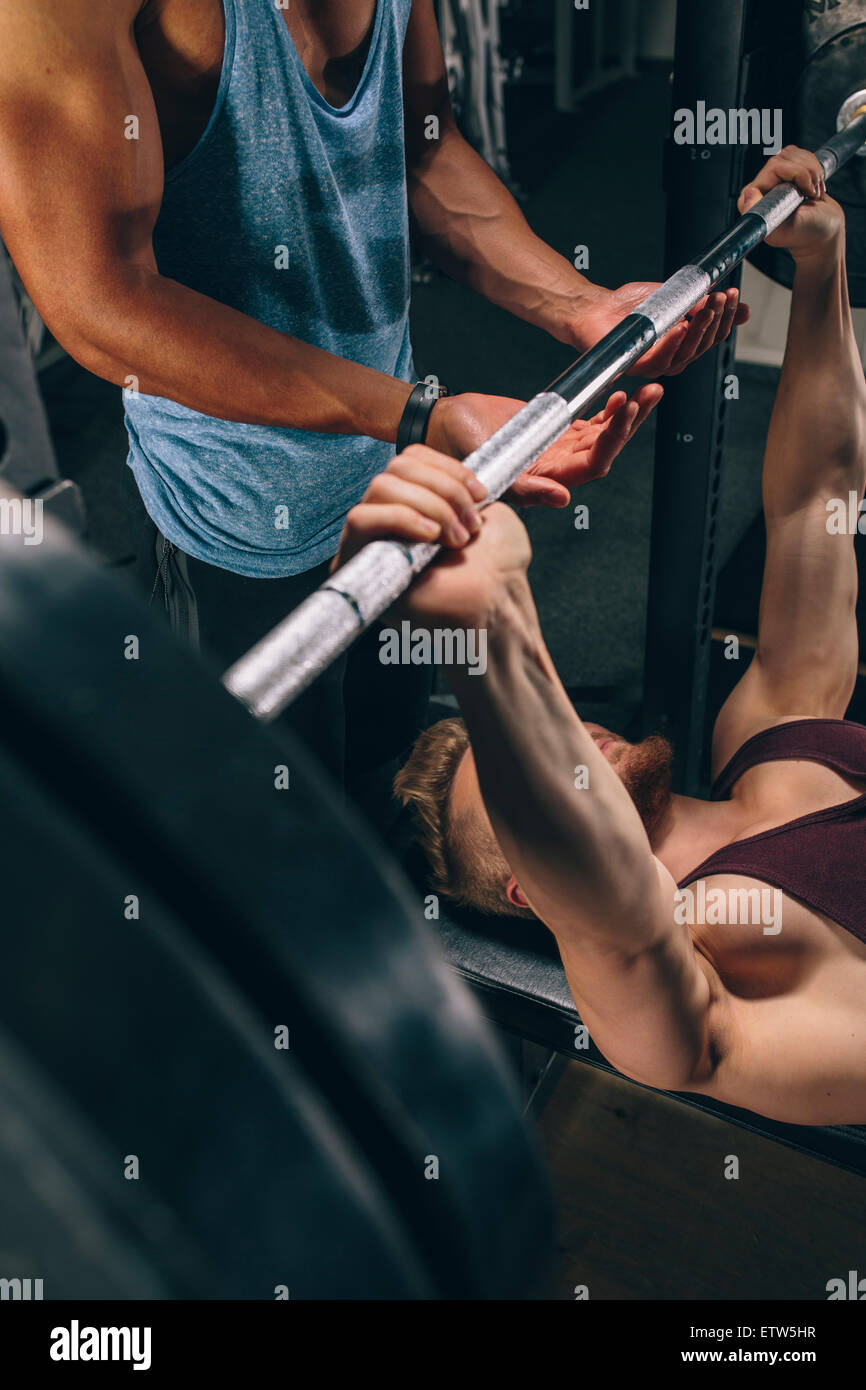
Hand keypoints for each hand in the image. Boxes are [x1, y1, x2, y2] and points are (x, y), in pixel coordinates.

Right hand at [331, 447, 528, 627]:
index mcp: (418, 503)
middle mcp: (391, 520)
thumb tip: (440, 471)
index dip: (445, 468)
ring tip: (454, 538)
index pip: (410, 459)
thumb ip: (461, 483)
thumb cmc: (498, 568)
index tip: (481, 493)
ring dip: (427, 505)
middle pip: (395, 469)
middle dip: (442, 489)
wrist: (496, 609)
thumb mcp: (492, 511)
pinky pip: (360, 519)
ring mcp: (372, 541)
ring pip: (379, 488)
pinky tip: (429, 537)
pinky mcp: (357, 564)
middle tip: (469, 525)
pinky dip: (399, 518)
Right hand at [426, 386, 662, 507]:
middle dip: (631, 422)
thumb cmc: (457, 447)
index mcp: (545, 480)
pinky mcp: (557, 428)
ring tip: (650, 391)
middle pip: (606, 448)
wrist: (444, 423)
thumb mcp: (488, 465)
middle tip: (650, 394)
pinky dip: (610, 408)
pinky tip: (624, 393)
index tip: (623, 410)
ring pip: (604, 434)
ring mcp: (560, 447)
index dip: (612, 440)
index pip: (592, 465)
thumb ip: (524, 488)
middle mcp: (558, 467)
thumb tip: (563, 499)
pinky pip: (592, 420)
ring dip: (628, 414)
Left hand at [573, 281, 748, 377]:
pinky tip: (681, 326)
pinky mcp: (638, 366)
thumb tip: (741, 308)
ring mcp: (656, 365)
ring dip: (700, 329)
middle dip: (716, 319)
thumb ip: (704, 304)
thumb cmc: (631, 306)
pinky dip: (673, 342)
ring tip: (708, 307)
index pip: (714, 335)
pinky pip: (660, 359)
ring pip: (686, 352)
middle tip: (722, 297)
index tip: (733, 293)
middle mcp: (673, 358)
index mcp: (685, 344)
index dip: (727, 316)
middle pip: (704, 345)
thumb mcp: (675, 298)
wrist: (596, 307)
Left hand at [738, 146, 844, 261]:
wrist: (825, 228)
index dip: (797, 173)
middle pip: (784, 158)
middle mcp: (758, 190)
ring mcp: (772, 179)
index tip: (806, 192)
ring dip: (812, 170)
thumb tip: (750, 192)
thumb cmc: (808, 232)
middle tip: (812, 194)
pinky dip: (813, 167)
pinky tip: (813, 186)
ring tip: (813, 193)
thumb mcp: (787, 228)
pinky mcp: (784, 171)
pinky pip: (798, 154)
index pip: (774, 167)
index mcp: (753, 203)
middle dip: (807, 172)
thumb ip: (768, 216)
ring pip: (792, 153)